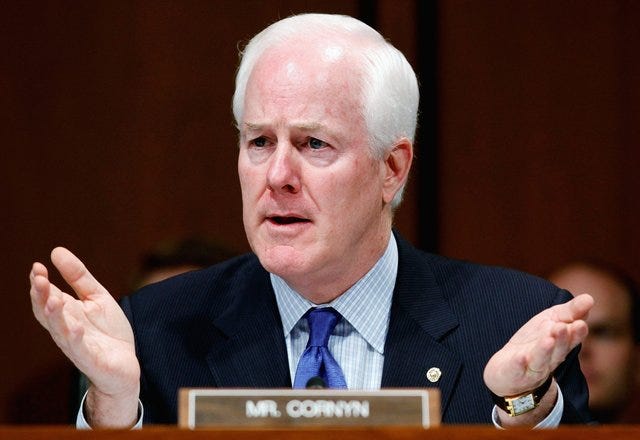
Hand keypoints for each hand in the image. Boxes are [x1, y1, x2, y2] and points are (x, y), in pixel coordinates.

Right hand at [29, 247, 139, 426]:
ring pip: (60, 331)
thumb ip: (78, 277)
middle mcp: (66, 329)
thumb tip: (55, 251)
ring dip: (54, 316)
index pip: (47, 297)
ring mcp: (77, 345)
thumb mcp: (97, 297)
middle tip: (38, 278)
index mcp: (66, 313)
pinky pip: (80, 349)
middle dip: (41, 296)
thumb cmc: (108, 332)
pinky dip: (76, 338)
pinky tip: (76, 326)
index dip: (40, 283)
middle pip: (48, 312)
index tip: (37, 266)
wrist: (125, 366)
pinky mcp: (91, 359)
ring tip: (52, 299)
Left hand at [483, 293, 592, 401]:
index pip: (571, 340)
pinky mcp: (515, 373)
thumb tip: (589, 298)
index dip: (576, 333)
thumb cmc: (534, 341)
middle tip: (563, 327)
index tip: (581, 323)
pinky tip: (520, 357)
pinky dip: (519, 364)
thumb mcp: (552, 321)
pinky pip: (517, 369)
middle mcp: (549, 359)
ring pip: (540, 360)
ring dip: (544, 351)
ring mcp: (532, 368)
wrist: (509, 370)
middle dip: (562, 340)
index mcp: (560, 346)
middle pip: (558, 351)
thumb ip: (570, 312)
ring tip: (548, 340)